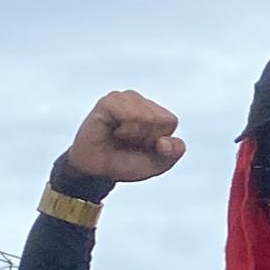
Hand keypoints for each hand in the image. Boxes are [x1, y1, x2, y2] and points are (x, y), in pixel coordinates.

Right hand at [66, 91, 186, 183]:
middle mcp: (140, 101)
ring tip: (120, 137)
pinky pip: (128, 115)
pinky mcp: (108, 102)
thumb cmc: (125, 163)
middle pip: (158, 119)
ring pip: (145, 117)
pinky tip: (113, 132)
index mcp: (155, 112)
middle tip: (128, 143)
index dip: (158, 140)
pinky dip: (124, 131)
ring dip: (133, 135)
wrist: (97, 170)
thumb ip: (172, 153)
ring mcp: (123, 98)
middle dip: (146, 138)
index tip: (142, 146)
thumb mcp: (156, 164)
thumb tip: (165, 142)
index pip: (170, 121)